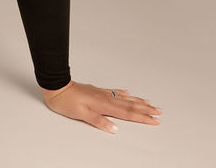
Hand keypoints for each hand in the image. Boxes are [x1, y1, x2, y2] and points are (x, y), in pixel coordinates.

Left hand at [41, 79, 161, 132]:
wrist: (56, 86)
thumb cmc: (65, 101)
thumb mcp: (80, 114)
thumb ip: (98, 121)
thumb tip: (115, 128)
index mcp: (104, 105)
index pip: (127, 113)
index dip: (142, 117)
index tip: (155, 120)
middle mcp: (105, 98)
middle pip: (130, 105)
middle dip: (145, 109)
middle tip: (159, 112)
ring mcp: (101, 93)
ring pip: (124, 98)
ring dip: (138, 101)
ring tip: (150, 103)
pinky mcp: (96, 91)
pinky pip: (114, 92)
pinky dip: (124, 93)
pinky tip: (127, 93)